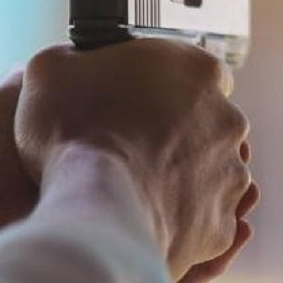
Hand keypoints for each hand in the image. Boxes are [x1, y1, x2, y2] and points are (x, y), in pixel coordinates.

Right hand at [15, 40, 253, 280]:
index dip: (164, 86)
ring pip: (209, 171)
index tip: (137, 102)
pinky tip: (145, 216)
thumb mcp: (52, 68)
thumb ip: (74, 58)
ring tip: (135, 186)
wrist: (93, 207)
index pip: (194, 71)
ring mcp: (229, 173)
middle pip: (206, 121)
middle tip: (131, 145)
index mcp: (196, 70)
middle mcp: (226, 118)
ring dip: (180, 176)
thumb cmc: (75, 132)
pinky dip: (181, 220)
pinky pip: (204, 218)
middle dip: (176, 132)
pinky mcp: (220, 223)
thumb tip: (71, 64)